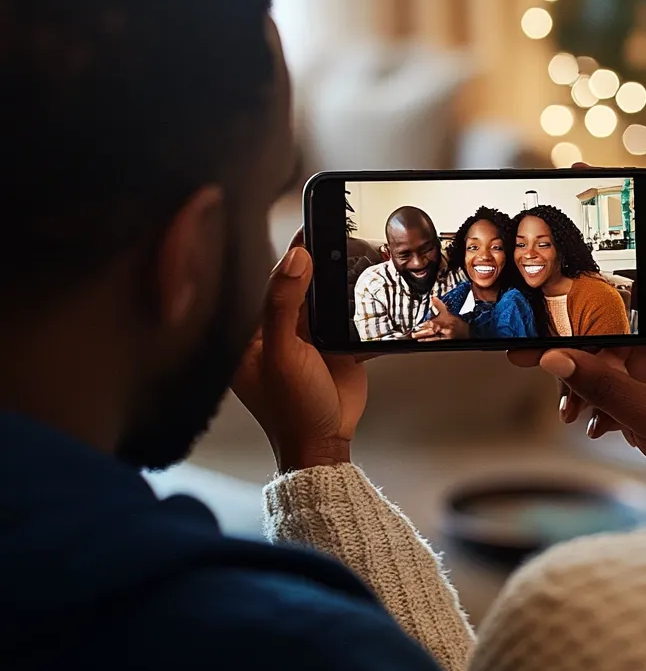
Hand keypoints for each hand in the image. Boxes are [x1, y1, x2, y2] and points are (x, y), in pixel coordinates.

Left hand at [233, 228, 369, 472]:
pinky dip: (358, 304)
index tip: (309, 226)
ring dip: (340, 280)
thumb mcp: (281, 353)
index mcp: (251, 333)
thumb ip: (284, 305)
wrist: (326, 444)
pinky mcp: (335, 345)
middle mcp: (277, 332)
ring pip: (324, 297)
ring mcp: (308, 338)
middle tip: (336, 230)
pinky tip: (368, 286)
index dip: (289, 255)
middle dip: (317, 261)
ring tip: (355, 250)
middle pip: (299, 285)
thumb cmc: (291, 410)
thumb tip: (297, 259)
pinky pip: (347, 316)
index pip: (270, 282)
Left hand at [411, 297, 469, 340]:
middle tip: (414, 333)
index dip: (424, 323)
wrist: (468, 331)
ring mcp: (445, 336)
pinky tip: (423, 341)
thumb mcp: (448, 312)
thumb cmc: (458, 323)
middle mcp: (444, 329)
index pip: (432, 322)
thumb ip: (439, 306)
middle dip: (422, 332)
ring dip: (424, 337)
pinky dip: (429, 341)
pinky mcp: (446, 342)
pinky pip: (436, 342)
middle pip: (431, 330)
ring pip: (433, 337)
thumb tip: (433, 298)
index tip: (418, 324)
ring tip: (416, 337)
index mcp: (444, 321)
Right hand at [510, 252, 645, 517]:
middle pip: (624, 324)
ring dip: (588, 380)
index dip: (633, 256)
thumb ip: (602, 386)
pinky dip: (603, 403)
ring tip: (566, 408)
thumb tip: (554, 357)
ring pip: (617, 361)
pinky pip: (623, 389)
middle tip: (537, 345)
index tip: (589, 253)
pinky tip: (590, 424)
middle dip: (581, 338)